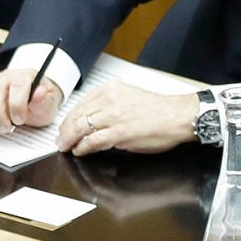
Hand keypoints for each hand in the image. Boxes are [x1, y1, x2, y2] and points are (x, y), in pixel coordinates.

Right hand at [0, 69, 62, 133]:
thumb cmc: (39, 104)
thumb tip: (40, 92)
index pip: (18, 84)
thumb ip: (44, 101)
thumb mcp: (49, 106)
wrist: (31, 101)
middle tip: (5, 129)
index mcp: (25, 76)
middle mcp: (5, 76)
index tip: (20, 120)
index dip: (17, 104)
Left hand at [57, 82, 197, 156]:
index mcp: (112, 89)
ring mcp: (113, 116)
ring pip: (80, 128)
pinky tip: (80, 150)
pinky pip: (92, 141)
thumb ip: (111, 106)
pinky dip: (83, 147)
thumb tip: (97, 121)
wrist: (179, 116)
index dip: (69, 117)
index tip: (66, 125)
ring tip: (66, 146)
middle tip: (61, 139)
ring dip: (70, 139)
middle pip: (76, 115)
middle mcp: (109, 100)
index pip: (81, 103)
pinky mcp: (118, 133)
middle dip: (65, 129)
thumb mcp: (130, 97)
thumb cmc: (161, 110)